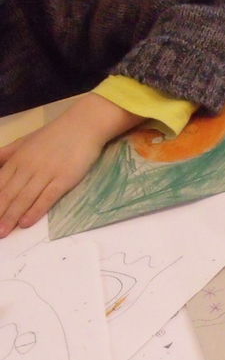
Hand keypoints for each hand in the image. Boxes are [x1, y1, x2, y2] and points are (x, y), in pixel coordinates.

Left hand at [0, 92, 142, 236]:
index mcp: (17, 158)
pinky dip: (35, 211)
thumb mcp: (25, 141)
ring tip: (4, 232)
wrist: (83, 127)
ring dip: (11, 217)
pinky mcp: (63, 179)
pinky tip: (26, 223)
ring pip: (24, 198)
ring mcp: (46, 173)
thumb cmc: (55, 135)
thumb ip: (7, 154)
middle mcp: (27, 167)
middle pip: (8, 194)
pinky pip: (46, 198)